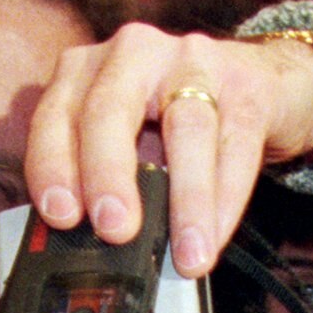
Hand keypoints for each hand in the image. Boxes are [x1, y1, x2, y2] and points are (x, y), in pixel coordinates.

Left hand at [25, 25, 312, 276]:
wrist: (259, 83)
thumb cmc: (175, 123)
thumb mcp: (125, 141)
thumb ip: (98, 181)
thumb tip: (81, 249)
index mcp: (88, 71)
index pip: (57, 116)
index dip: (53, 165)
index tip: (61, 216)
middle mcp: (134, 55)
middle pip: (111, 109)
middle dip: (108, 173)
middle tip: (115, 230)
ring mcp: (194, 64)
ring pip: (187, 128)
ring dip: (186, 200)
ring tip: (187, 257)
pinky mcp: (248, 86)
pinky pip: (236, 145)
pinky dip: (226, 200)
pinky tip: (216, 238)